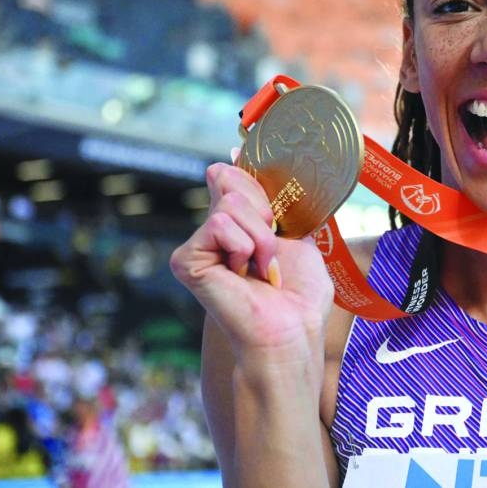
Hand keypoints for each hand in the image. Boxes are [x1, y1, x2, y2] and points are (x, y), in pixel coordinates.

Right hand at [170, 161, 334, 361]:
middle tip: (273, 255)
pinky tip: (244, 275)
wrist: (292, 331)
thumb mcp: (294, 233)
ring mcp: (199, 246)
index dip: (252, 179)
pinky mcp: (186, 259)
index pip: (234, 176)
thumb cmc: (299, 294)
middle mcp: (215, 232)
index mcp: (240, 224)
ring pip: (231, 203)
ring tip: (263, 269)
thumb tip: (230, 156)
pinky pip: (218, 224)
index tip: (271, 207)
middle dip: (268, 216)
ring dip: (261, 237)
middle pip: (236, 183)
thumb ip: (269, 198)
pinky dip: (243, 247)